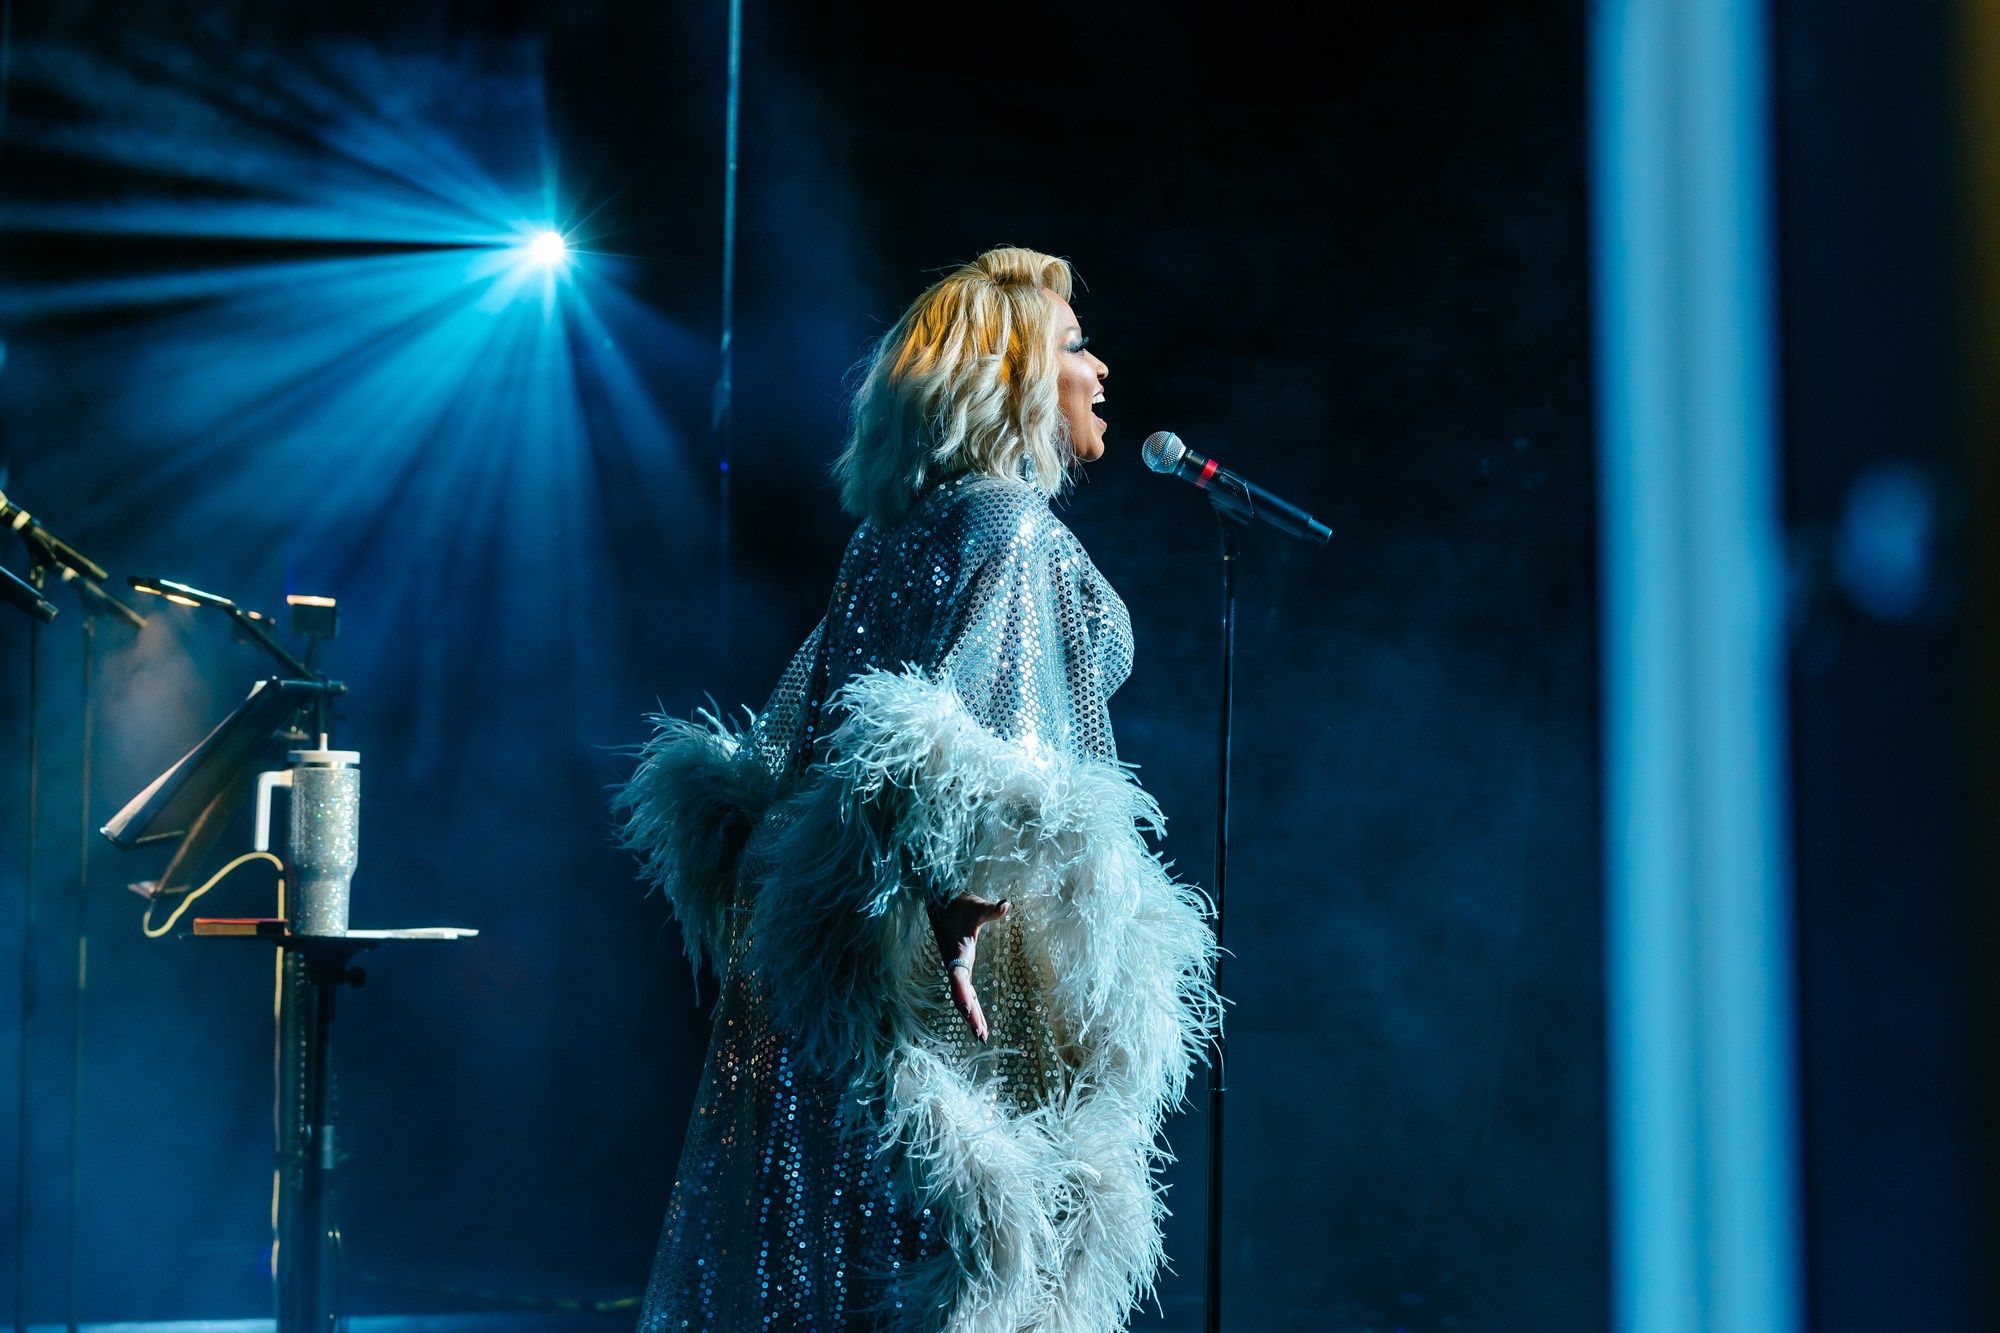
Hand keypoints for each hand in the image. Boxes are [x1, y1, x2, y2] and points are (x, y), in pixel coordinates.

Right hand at [928, 893, 1010, 1041]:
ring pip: (964, 997)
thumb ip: (991, 909)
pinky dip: (972, 1006)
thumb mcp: (976, 906)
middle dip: (970, 1015)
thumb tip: (1006, 904)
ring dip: (972, 1015)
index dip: (961, 995)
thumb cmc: (961, 906)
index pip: (958, 978)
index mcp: (957, 954)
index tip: (968, 1011)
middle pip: (961, 995)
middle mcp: (955, 965)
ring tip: (981, 1035)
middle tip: (981, 1035)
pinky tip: (978, 1019)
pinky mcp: (961, 968)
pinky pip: (966, 992)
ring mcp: (957, 969)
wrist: (944, 903)